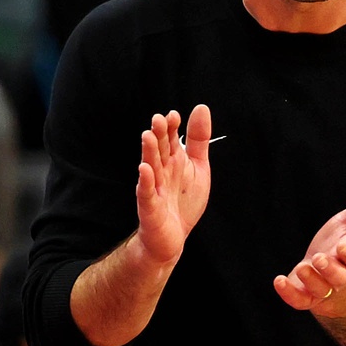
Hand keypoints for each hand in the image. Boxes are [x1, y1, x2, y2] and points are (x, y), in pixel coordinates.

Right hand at [131, 105, 212, 265]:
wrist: (173, 237)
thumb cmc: (183, 201)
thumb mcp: (198, 167)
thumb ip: (198, 140)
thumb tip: (201, 108)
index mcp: (173, 161)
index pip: (170, 139)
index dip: (171, 127)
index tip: (174, 115)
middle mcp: (161, 172)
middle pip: (159, 150)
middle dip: (159, 135)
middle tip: (158, 120)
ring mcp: (154, 189)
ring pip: (151, 168)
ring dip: (149, 152)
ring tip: (148, 136)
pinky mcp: (150, 208)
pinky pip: (146, 193)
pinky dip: (145, 182)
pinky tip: (144, 170)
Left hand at [273, 187, 345, 313]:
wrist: (328, 271)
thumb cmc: (341, 244)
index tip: (344, 246)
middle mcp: (340, 274)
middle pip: (339, 277)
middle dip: (330, 269)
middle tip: (319, 258)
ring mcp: (323, 287)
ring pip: (320, 288)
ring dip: (311, 279)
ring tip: (302, 267)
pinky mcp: (306, 296)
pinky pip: (299, 299)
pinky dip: (289, 293)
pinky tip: (279, 280)